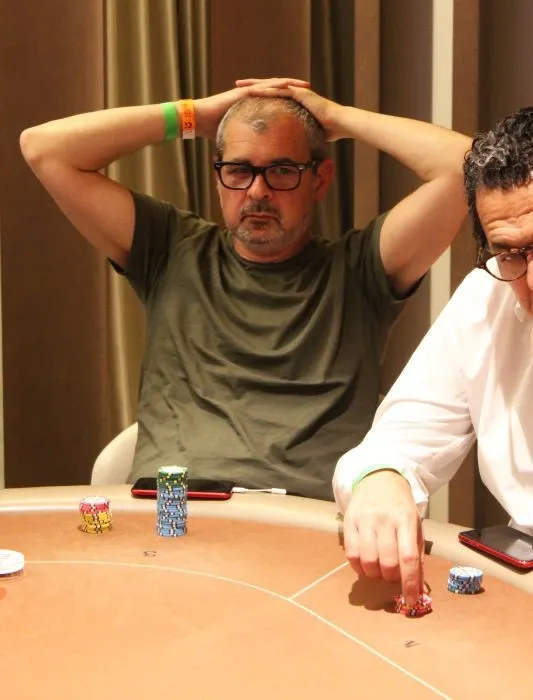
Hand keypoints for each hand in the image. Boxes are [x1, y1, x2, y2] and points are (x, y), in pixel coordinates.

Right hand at [193, 78, 310, 139]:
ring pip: (272, 85)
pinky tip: (286, 86)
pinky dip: (274, 87)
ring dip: (288, 84)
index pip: (273, 99)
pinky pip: (261, 88)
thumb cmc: (212, 128)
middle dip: (293, 87)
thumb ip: (245, 140)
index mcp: (251, 103)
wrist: (198, 119)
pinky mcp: (241, 92)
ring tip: (303, 84)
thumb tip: (251, 155)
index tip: (303, 101)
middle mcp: (250, 94)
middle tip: (310, 88)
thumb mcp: (235, 135)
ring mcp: (246, 91)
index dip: (288, 99)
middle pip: (276, 88)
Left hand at [235, 79, 344, 140]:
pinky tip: (255, 90)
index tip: (245, 97)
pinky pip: (281, 90)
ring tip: (241, 85)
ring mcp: (298, 91)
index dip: (259, 96)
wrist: (341, 123)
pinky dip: (268, 90)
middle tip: (237, 85)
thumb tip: (293, 150)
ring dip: (256, 85)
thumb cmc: (329, 131)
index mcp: (294, 101)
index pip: (273, 96)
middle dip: (253, 86)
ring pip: (272, 85)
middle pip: (269, 87)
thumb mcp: (308, 133)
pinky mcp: (301, 93)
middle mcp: (295, 93)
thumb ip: (298, 136)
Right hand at [343, 470, 422, 605]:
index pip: (408, 557)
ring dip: (375, 574)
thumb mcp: (415, 524)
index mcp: (406, 520)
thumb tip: (418, 588)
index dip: (410, 583)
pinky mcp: (348, 521)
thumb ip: (416, 554)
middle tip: (393, 576)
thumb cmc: (400, 506)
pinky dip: (358, 567)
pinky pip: (351, 553)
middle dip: (391, 578)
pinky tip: (365, 564)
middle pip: (387, 562)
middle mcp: (384, 519)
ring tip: (379, 569)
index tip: (412, 600)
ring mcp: (364, 519)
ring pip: (368, 561)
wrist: (378, 478)